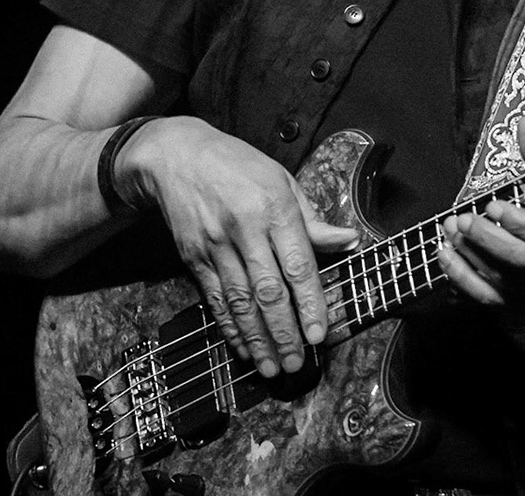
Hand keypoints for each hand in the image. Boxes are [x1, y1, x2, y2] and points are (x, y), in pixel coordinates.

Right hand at [123, 117, 356, 377]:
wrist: (176, 156)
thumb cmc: (238, 165)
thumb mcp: (282, 180)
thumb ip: (312, 218)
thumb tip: (348, 241)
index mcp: (275, 206)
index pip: (298, 264)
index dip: (310, 303)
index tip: (320, 333)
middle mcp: (245, 228)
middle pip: (268, 290)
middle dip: (284, 332)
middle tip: (297, 362)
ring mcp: (215, 245)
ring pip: (240, 302)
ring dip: (258, 339)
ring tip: (274, 367)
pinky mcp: (193, 257)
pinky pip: (215, 299)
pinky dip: (230, 327)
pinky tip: (244, 348)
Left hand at [438, 117, 524, 323]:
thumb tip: (523, 124)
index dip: (522, 224)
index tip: (494, 204)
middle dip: (490, 242)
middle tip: (463, 219)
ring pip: (506, 287)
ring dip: (470, 258)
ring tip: (450, 231)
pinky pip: (493, 303)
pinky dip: (465, 281)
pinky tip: (446, 257)